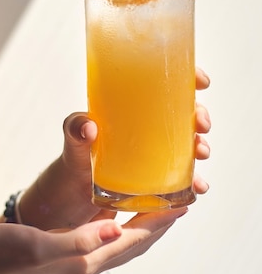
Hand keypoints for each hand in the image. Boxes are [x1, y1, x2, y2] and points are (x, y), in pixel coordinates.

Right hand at [0, 209, 186, 273]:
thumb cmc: (5, 252)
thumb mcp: (41, 244)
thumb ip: (79, 239)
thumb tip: (117, 228)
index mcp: (85, 262)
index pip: (133, 240)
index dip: (159, 223)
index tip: (181, 205)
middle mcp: (85, 264)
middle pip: (133, 244)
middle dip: (158, 226)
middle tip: (178, 204)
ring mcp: (75, 260)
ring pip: (119, 242)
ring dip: (141, 226)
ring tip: (155, 206)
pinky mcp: (64, 251)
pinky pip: (101, 238)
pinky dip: (117, 225)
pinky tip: (114, 211)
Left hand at [19, 68, 210, 229]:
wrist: (72, 194)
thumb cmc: (74, 157)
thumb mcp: (72, 139)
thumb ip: (74, 128)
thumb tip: (90, 127)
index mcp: (133, 108)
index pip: (166, 85)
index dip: (189, 79)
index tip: (201, 81)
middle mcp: (149, 128)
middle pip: (185, 114)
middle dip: (200, 116)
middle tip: (201, 125)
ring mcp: (156, 153)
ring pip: (189, 144)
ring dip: (201, 146)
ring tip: (201, 154)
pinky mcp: (158, 178)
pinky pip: (183, 177)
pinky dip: (194, 181)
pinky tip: (197, 188)